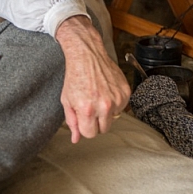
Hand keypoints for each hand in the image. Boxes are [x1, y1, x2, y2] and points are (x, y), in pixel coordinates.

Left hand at [55, 14, 129, 143]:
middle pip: (103, 130)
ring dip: (106, 112)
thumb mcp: (66, 99)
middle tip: (90, 107)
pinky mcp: (126, 92)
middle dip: (96, 122)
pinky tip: (106, 91)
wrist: (87, 54)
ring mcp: (117, 99)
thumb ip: (71, 121)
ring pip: (113, 119)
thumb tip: (75, 139)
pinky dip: (114, 103)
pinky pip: (121, 108)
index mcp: (87, 109)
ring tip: (98, 95)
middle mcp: (104, 106)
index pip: (90, 134)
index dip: (85, 126)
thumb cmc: (75, 76)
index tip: (83, 117)